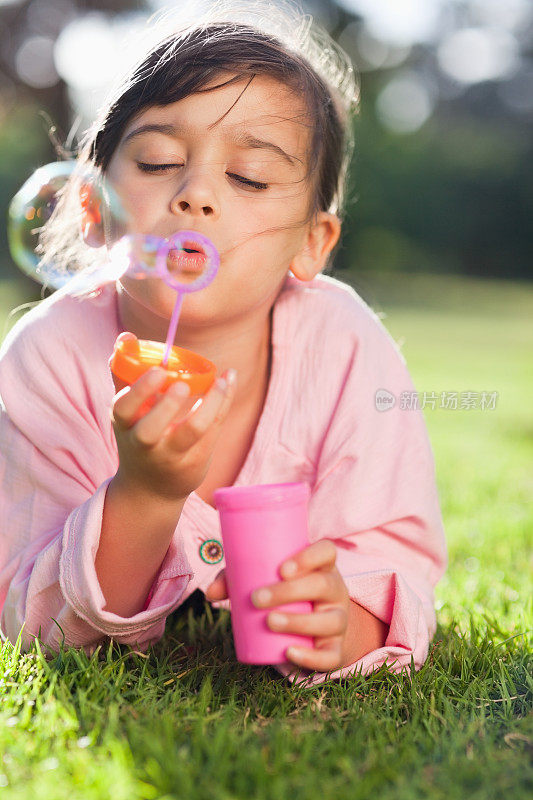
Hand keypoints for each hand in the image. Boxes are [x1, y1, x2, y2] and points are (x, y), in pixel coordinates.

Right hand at [110, 332, 236, 501]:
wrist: (151, 489)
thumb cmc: (139, 436)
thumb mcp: (127, 410)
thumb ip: (125, 373)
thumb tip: (126, 336)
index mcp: (125, 425)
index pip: (123, 408)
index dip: (139, 390)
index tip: (159, 371)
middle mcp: (144, 445)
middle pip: (149, 430)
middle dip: (165, 407)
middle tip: (182, 385)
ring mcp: (170, 457)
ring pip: (191, 432)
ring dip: (208, 405)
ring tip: (220, 381)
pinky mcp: (195, 462)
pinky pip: (213, 431)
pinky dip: (222, 404)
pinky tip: (227, 382)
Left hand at [206, 539, 352, 672]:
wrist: (314, 628)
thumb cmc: (283, 593)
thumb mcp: (266, 580)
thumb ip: (236, 579)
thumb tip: (209, 593)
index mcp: (321, 566)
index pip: (326, 551)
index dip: (309, 556)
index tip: (282, 569)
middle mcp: (335, 590)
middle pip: (323, 585)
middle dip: (289, 591)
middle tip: (257, 598)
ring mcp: (339, 619)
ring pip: (330, 620)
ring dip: (299, 622)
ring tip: (270, 622)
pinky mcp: (335, 648)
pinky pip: (331, 656)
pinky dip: (311, 657)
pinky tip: (289, 652)